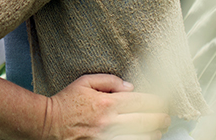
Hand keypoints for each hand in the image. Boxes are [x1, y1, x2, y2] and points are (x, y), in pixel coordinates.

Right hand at [44, 75, 169, 139]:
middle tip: (166, 117)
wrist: (49, 122)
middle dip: (160, 119)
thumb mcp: (85, 82)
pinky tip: (144, 138)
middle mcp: (110, 121)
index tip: (161, 103)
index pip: (140, 102)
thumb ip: (109, 81)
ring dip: (154, 133)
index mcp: (107, 102)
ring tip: (158, 129)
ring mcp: (107, 136)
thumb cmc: (66, 101)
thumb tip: (129, 87)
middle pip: (145, 121)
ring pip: (140, 137)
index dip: (155, 102)